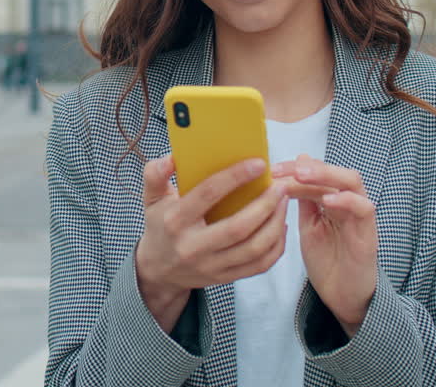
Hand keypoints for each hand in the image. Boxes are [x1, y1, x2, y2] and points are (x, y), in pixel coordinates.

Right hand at [135, 155, 288, 331]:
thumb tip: (172, 158)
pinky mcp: (225, 278)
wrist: (158, 270)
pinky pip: (260, 265)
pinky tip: (280, 227)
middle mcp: (193, 246)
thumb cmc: (160, 226)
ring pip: (254, 248)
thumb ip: (155, 174)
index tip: (259, 163)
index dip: (235, 177)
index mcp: (175, 221)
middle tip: (280, 186)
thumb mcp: (151, 198)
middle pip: (238, 227)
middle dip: (265, 205)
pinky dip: (276, 246)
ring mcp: (210, 266)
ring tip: (284, 202)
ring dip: (275, 224)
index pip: (208, 194)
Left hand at [274, 153, 377, 335]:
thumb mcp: (308, 225)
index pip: (318, 172)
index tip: (271, 170)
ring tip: (302, 176)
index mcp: (333, 199)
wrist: (342, 295)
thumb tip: (296, 167)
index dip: (294, 168)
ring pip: (352, 182)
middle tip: (285, 169)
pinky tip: (327, 200)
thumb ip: (304, 199)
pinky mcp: (368, 234)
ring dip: (327, 175)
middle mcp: (349, 203)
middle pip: (336, 171)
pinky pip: (364, 209)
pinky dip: (347, 201)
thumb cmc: (327, 260)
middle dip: (310, 167)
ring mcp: (359, 216)